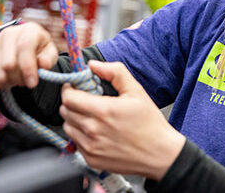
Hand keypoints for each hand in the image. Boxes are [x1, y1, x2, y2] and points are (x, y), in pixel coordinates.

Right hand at [0, 22, 58, 88]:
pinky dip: (1, 82)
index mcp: (29, 29)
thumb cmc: (39, 50)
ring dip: (11, 81)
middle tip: (27, 80)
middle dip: (20, 78)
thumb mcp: (49, 53)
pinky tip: (10, 77)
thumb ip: (48, 58)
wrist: (23, 46)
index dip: (28, 67)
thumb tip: (43, 64)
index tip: (32, 84)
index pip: (24, 46)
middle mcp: (9, 32)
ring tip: (19, 78)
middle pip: (8, 63)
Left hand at [59, 61, 184, 179]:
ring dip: (74, 119)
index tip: (75, 87)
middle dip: (72, 102)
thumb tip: (93, 65)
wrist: (159, 154)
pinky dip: (80, 135)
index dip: (69, 89)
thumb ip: (115, 72)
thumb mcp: (136, 91)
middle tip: (85, 100)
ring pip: (67, 127)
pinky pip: (75, 142)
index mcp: (104, 111)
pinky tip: (97, 132)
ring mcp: (91, 147)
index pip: (69, 98)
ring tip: (92, 117)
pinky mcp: (91, 159)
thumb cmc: (150, 124)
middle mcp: (94, 130)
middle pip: (65, 111)